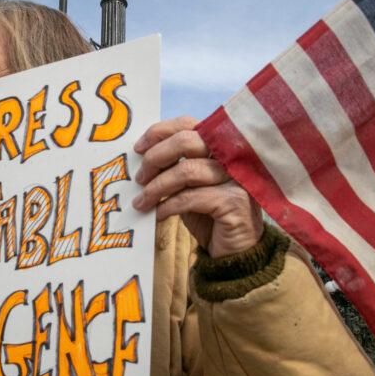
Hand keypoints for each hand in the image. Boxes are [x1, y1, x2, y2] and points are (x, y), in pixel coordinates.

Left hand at [132, 116, 262, 257]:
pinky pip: (191, 198)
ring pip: (186, 171)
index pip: (188, 124)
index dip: (160, 133)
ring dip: (157, 187)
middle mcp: (230, 157)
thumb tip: (141, 157)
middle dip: (156, 157)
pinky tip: (157, 215)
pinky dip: (168, 206)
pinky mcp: (235, 201)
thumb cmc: (207, 215)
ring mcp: (236, 177)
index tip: (138, 149)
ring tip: (142, 202)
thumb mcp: (187, 186)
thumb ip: (173, 167)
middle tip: (139, 177)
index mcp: (218, 146)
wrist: (231, 251)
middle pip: (187, 141)